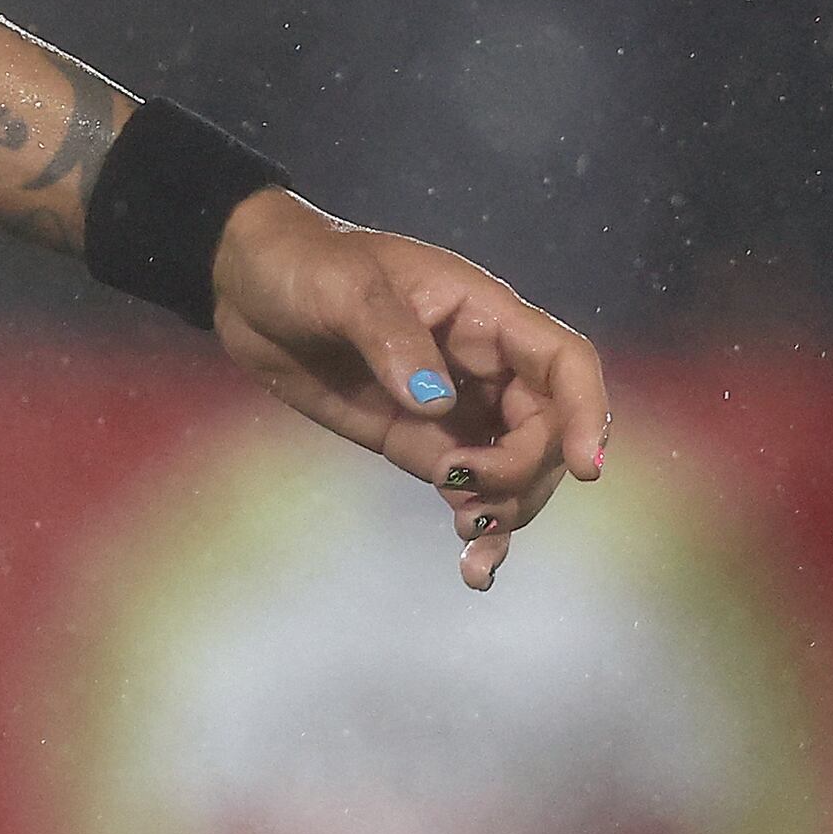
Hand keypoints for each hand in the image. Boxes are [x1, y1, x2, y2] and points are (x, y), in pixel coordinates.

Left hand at [209, 186, 611, 588]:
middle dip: (523, 472)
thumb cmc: (302, 262)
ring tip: (466, 530)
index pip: (564, 363)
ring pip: (516, 470)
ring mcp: (455, 408)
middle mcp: (483, 366)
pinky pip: (468, 488)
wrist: (246, 285)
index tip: (582, 466)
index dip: (585, 412)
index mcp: (482, 316)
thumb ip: (391, 339)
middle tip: (463, 490)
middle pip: (546, 431)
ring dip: (507, 508)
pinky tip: (474, 570)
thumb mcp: (343, 287)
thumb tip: (435, 402)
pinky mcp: (420, 442)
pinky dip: (480, 527)